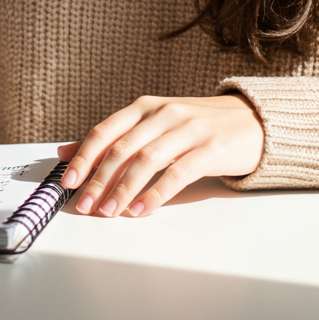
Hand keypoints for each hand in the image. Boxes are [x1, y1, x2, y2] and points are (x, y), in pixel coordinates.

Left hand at [57, 94, 263, 217]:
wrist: (252, 122)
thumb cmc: (196, 127)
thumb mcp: (154, 126)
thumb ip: (114, 138)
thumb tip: (66, 152)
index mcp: (146, 107)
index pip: (106, 130)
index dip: (84, 157)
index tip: (67, 182)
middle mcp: (164, 113)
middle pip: (122, 148)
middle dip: (99, 180)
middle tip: (84, 206)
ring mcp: (188, 129)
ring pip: (147, 160)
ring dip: (124, 189)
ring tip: (109, 212)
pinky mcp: (211, 149)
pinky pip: (178, 173)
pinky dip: (156, 194)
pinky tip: (142, 210)